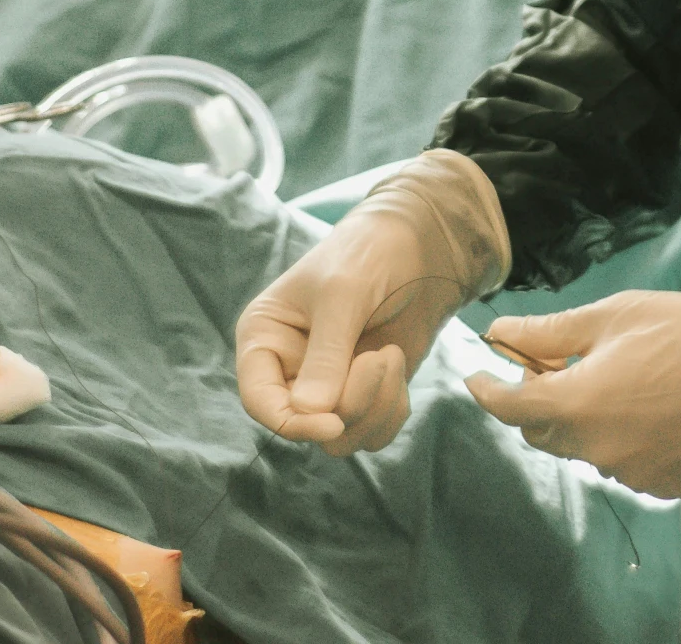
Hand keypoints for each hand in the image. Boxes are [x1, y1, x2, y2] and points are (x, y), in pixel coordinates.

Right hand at [235, 151, 508, 455]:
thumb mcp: (343, 295)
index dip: (292, 423)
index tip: (334, 422)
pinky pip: (373, 429)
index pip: (259, 402)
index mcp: (264, 339)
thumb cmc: (369, 254)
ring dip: (376, 405)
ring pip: (342, 436)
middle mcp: (289, 369)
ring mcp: (329, 384)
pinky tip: (399, 364)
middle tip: (382, 357)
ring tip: (391, 354)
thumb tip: (310, 413)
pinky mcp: (366, 392)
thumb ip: (326, 354)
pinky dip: (392, 408)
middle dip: (351, 402)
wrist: (421, 244)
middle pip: (305, 425)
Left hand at [466, 289, 680, 499]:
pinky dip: (624, 437)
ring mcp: (630, 474)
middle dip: (540, 400)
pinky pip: (624, 462)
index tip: (477, 374)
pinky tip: (654, 408)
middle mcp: (596, 449)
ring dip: (586, 419)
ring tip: (622, 381)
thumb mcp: (619, 315)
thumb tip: (499, 335)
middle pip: (544, 432)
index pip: (509, 407)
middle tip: (560, 363)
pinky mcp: (662, 486)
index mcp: (578, 404)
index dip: (486, 389)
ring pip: (586, 448)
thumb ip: (552, 332)